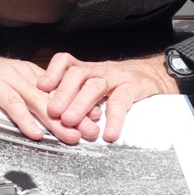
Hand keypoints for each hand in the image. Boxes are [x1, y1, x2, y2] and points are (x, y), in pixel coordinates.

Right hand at [0, 49, 100, 143]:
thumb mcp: (11, 84)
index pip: (59, 89)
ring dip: (54, 119)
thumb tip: (53, 114)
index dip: (79, 103)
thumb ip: (30, 96)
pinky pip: (10, 102)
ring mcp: (6, 75)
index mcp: (29, 72)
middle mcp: (21, 71)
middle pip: (52, 95)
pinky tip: (34, 130)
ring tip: (68, 134)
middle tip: (88, 130)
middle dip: (73, 114)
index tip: (95, 117)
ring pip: (35, 99)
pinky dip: (23, 117)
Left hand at [37, 52, 178, 141]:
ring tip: (70, 120)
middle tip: (53, 111)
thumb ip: (77, 94)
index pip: (66, 62)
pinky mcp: (134, 87)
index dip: (52, 72)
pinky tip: (109, 132)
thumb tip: (52, 113)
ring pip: (95, 85)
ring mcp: (116, 77)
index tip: (40, 86)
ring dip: (80, 103)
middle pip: (77, 74)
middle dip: (62, 92)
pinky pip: (122, 101)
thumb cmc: (119, 82)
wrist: (153, 74)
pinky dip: (114, 118)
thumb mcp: (95, 83)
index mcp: (87, 69)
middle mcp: (99, 70)